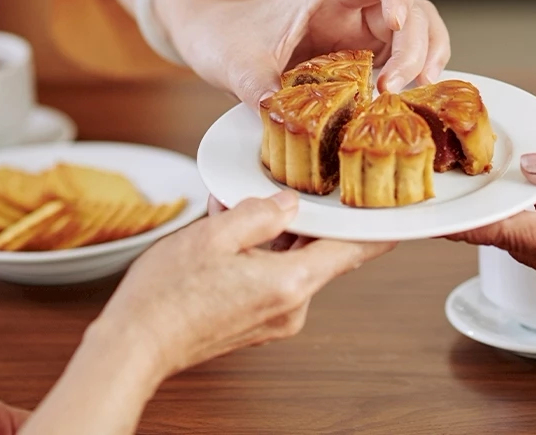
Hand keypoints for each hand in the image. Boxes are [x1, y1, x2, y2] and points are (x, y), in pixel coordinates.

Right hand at [99, 190, 394, 377]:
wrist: (135, 345)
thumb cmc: (166, 295)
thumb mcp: (214, 235)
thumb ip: (260, 213)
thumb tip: (287, 203)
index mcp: (291, 283)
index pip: (354, 251)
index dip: (378, 227)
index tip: (400, 212)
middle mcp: (293, 307)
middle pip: (317, 252)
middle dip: (299, 219)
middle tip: (280, 189)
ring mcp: (276, 320)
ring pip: (290, 263)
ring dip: (271, 236)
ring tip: (233, 212)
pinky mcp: (257, 324)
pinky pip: (271, 278)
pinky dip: (258, 255)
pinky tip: (227, 236)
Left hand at [176, 0, 449, 108]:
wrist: (217, 42)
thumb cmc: (228, 37)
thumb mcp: (237, 65)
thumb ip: (257, 87)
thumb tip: (277, 114)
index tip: (397, 22)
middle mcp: (352, 12)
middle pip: (410, 10)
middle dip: (414, 45)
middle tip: (392, 87)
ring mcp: (361, 37)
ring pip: (416, 33)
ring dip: (425, 58)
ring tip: (417, 91)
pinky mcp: (362, 63)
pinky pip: (401, 62)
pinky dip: (413, 77)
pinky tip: (407, 100)